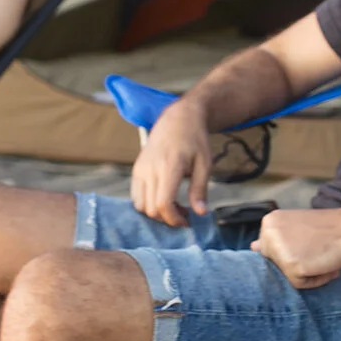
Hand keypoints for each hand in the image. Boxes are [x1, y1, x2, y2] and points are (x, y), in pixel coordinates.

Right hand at [131, 101, 212, 226]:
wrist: (177, 119)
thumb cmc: (194, 140)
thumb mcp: (205, 164)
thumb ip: (200, 189)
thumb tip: (200, 213)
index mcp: (169, 166)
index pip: (163, 203)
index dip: (174, 219)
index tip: (187, 221)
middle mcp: (150, 169)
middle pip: (151, 208)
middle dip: (167, 218)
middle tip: (184, 213)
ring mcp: (140, 169)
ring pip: (140, 205)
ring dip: (156, 212)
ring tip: (174, 206)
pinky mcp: (136, 169)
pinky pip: (135, 196)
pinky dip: (147, 203)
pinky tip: (163, 198)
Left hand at [254, 205, 340, 289]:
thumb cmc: (329, 229)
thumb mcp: (295, 227)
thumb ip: (274, 238)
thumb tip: (252, 248)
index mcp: (268, 222)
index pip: (272, 253)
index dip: (295, 251)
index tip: (309, 242)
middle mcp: (268, 234)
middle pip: (278, 266)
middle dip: (299, 263)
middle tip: (317, 248)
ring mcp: (279, 250)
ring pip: (289, 276)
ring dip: (307, 272)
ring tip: (322, 255)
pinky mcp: (291, 266)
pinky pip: (301, 284)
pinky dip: (316, 279)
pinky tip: (326, 263)